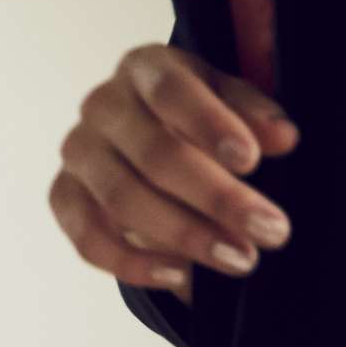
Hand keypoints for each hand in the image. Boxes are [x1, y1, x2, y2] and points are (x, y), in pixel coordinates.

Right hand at [47, 45, 296, 295]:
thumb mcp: (234, 102)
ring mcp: (78, 152)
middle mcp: (102, 106)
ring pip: (122, 199)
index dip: (210, 125)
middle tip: (271, 231)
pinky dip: (131, 263)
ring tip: (240, 260)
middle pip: (153, 154)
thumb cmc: (201, 116)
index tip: (251, 161)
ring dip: (185, 235)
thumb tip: (281, 137)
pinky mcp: (64, 196)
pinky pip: (88, 237)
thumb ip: (255, 114)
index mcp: (145, 69)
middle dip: (217, 197)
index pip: (172, 92)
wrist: (153, 138)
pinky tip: (179, 277)